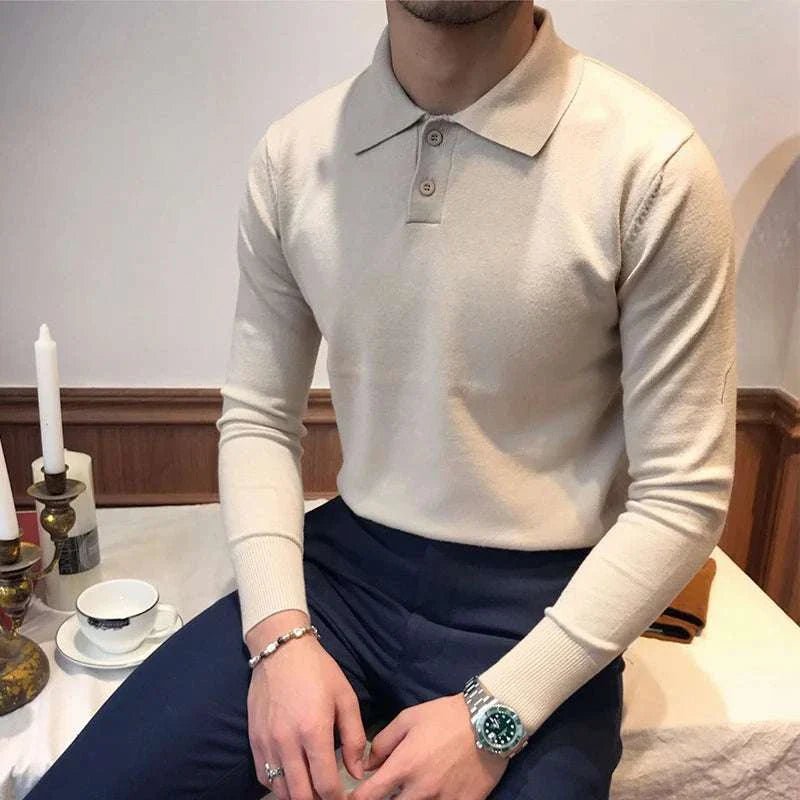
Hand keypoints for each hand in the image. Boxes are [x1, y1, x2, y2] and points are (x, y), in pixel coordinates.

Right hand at [246, 610, 367, 799]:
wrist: (281, 651)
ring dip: (298, 796)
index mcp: (314, 730)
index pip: (325, 783)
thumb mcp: (345, 698)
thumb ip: (354, 737)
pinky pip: (264, 776)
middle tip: (329, 796)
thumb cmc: (319, 671)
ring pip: (281, 790)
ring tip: (312, 790)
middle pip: (301, 794)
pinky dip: (279, 785)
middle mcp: (287, 742)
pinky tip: (292, 779)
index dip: (337, 799)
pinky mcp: (254, 739)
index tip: (345, 799)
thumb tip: (357, 772)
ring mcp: (267, 742)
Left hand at [348, 693, 508, 799]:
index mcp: (404, 766)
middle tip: (385, 792)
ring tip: (409, 791)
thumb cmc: (445, 716)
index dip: (356, 799)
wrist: (488, 720)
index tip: (353, 797)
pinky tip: (433, 795)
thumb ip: (383, 742)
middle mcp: (421, 790)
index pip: (368, 796)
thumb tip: (367, 766)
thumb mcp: (408, 718)